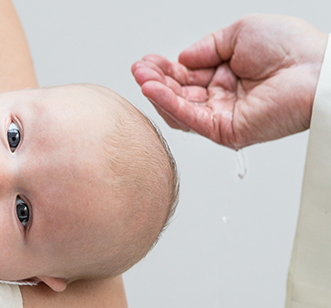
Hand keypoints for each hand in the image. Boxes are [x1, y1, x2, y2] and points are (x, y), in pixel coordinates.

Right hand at [132, 14, 327, 148]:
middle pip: (179, 93)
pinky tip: (152, 89)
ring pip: (180, 108)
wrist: (317, 68)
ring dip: (158, 93)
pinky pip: (191, 119)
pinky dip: (169, 104)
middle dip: (156, 80)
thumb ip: (206, 47)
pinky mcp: (226, 130)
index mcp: (226, 75)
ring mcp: (223, 116)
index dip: (165, 69)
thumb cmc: (291, 48)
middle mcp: (223, 98)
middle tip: (139, 69)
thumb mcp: (239, 33)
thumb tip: (182, 58)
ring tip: (142, 77)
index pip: (187, 76)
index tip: (147, 61)